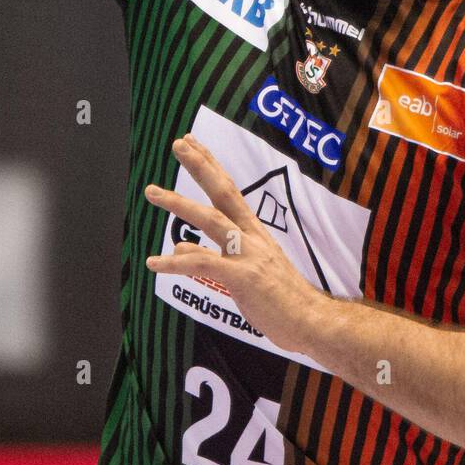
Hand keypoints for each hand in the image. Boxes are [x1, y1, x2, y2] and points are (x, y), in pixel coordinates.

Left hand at [144, 133, 323, 353]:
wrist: (311, 321)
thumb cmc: (282, 301)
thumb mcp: (246, 272)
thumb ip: (214, 256)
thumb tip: (179, 247)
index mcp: (254, 232)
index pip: (230, 190)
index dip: (211, 165)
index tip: (193, 143)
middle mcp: (251, 236)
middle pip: (223, 192)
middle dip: (200, 166)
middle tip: (178, 143)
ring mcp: (248, 255)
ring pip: (210, 220)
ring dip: (179, 203)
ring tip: (152, 192)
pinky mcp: (242, 278)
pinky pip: (203, 265)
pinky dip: (176, 263)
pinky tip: (154, 262)